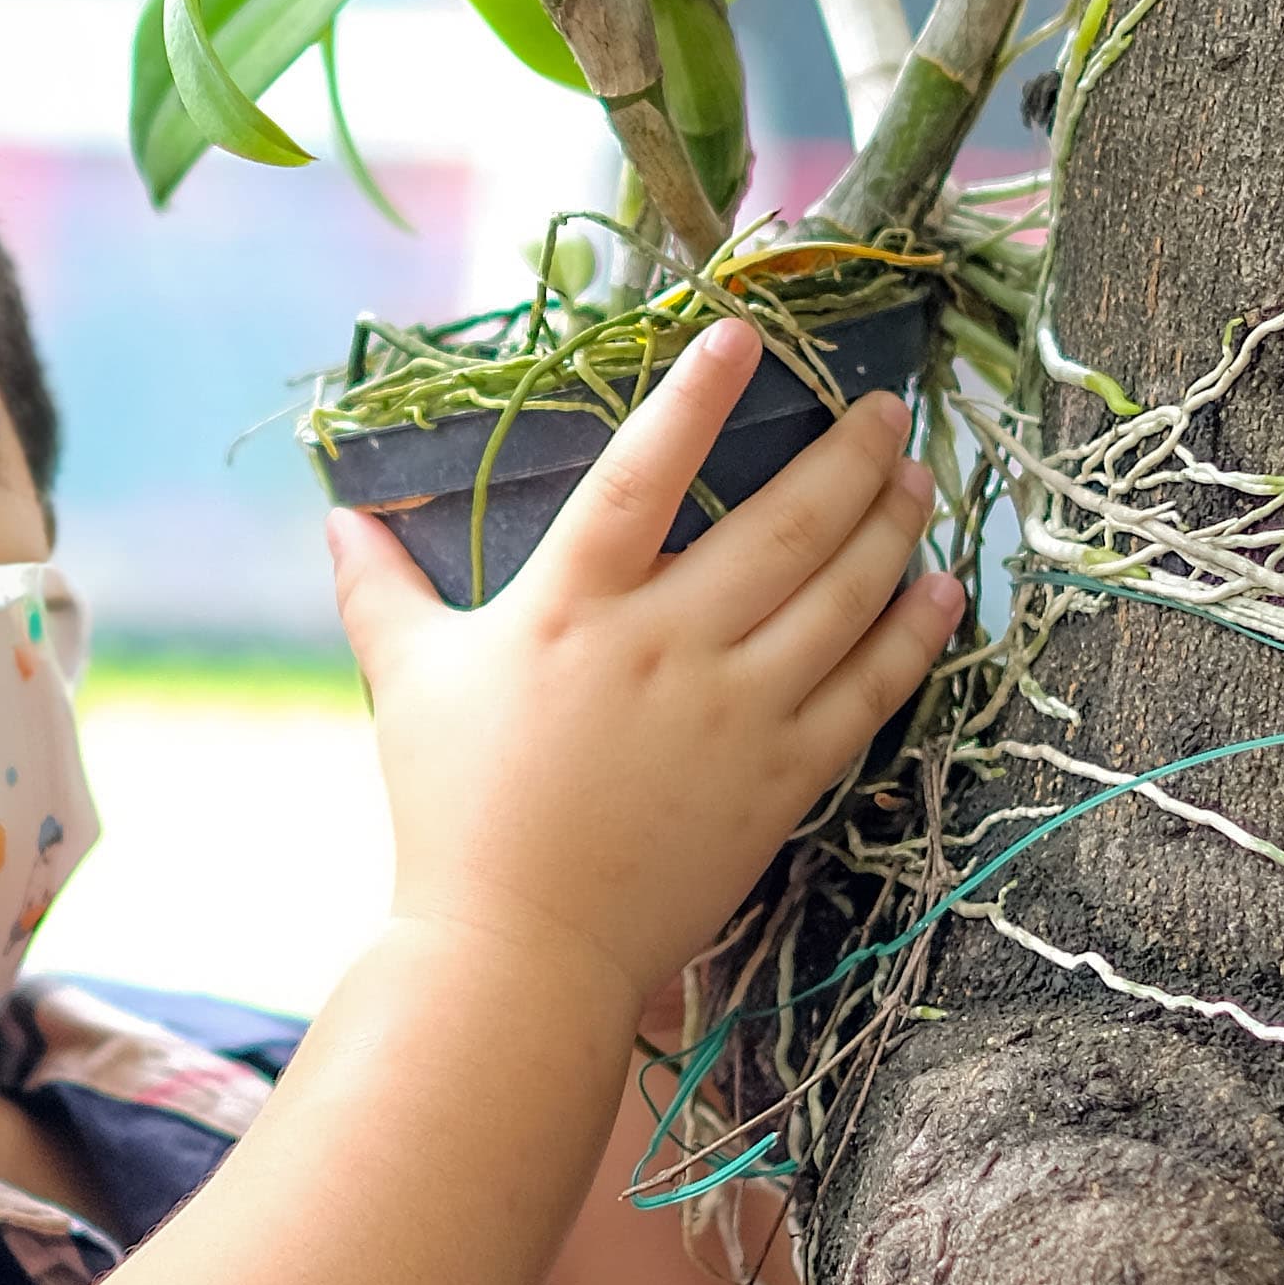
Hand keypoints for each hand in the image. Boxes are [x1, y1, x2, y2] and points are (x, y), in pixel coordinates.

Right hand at [326, 319, 960, 1026]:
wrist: (520, 951)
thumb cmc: (454, 813)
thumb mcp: (409, 684)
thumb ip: (380, 592)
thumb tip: (340, 516)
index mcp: (571, 609)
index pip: (639, 474)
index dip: (692, 398)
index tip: (742, 333)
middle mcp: (665, 645)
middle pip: (782, 526)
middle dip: (846, 456)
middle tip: (886, 408)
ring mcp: (735, 713)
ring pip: (841, 596)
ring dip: (891, 526)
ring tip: (918, 478)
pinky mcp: (782, 779)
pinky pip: (869, 690)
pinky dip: (914, 633)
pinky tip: (944, 589)